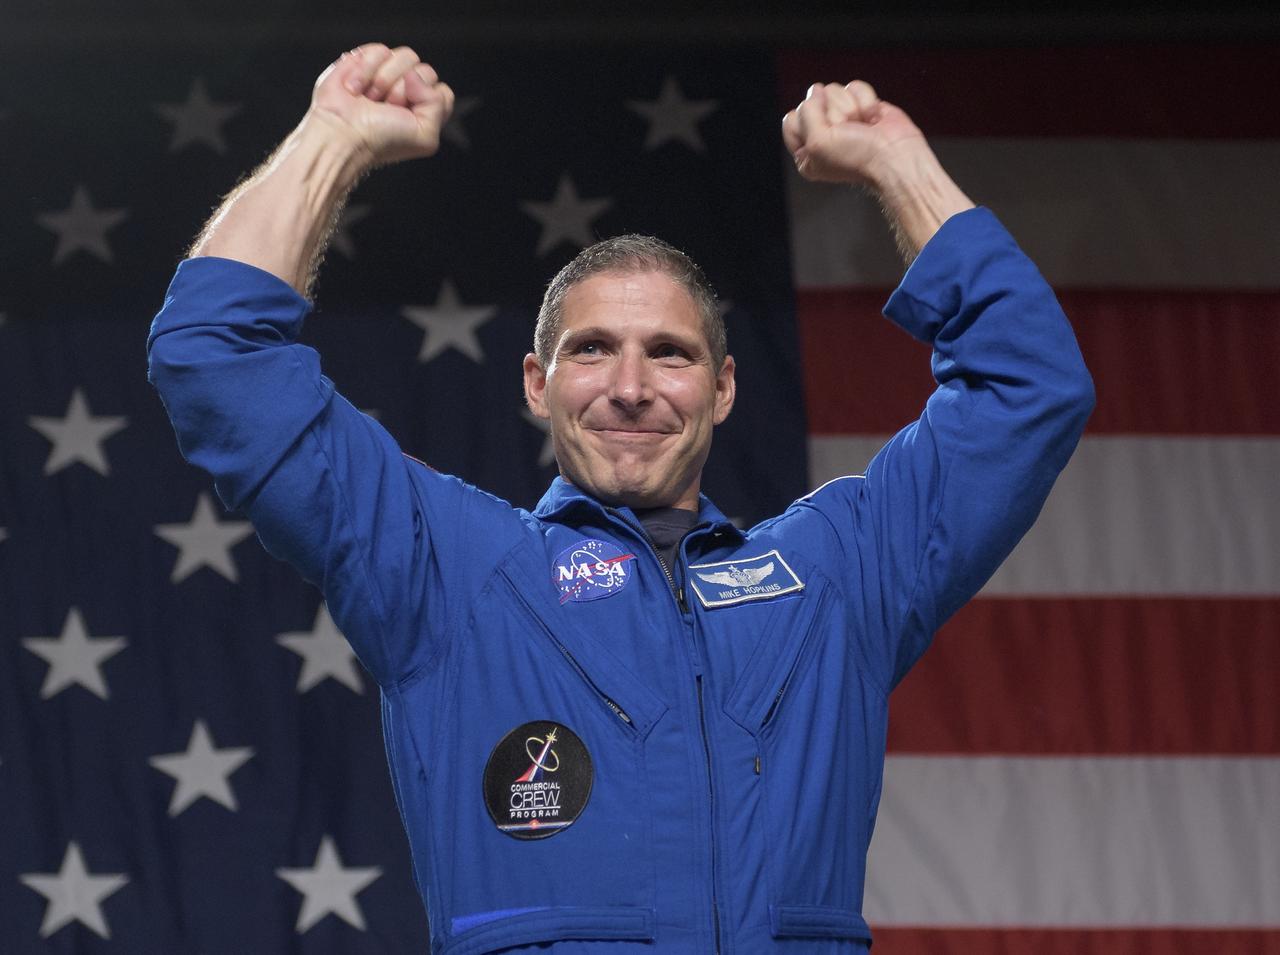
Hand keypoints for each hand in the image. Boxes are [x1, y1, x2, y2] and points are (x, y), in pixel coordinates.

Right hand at [308, 43, 454, 167]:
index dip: (428, 101)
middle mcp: (408, 92)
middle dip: (405, 91)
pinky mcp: (366, 61)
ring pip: (407, 57)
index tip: (408, 116)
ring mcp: (387, 75)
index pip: (443, 92)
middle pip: (427, 71)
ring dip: (385, 80)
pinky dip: (366, 70)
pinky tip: (356, 88)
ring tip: (370, 99)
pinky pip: (381, 51)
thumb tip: (414, 75)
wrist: (342, 132)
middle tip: (387, 108)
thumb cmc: (378, 140)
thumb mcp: (426, 137)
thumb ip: (439, 105)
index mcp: (423, 112)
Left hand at [782, 81, 924, 187]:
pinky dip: (866, 100)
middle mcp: (822, 134)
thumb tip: (816, 90)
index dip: (807, 121)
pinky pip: (854, 87)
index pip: (791, 119)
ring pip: (833, 91)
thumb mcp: (816, 143)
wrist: (894, 156)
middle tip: (847, 133)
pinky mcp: (861, 106)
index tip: (824, 136)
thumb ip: (806, 113)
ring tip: (860, 127)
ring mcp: (842, 119)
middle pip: (812, 101)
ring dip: (850, 108)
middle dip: (833, 115)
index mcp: (805, 152)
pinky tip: (872, 119)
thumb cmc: (857, 158)